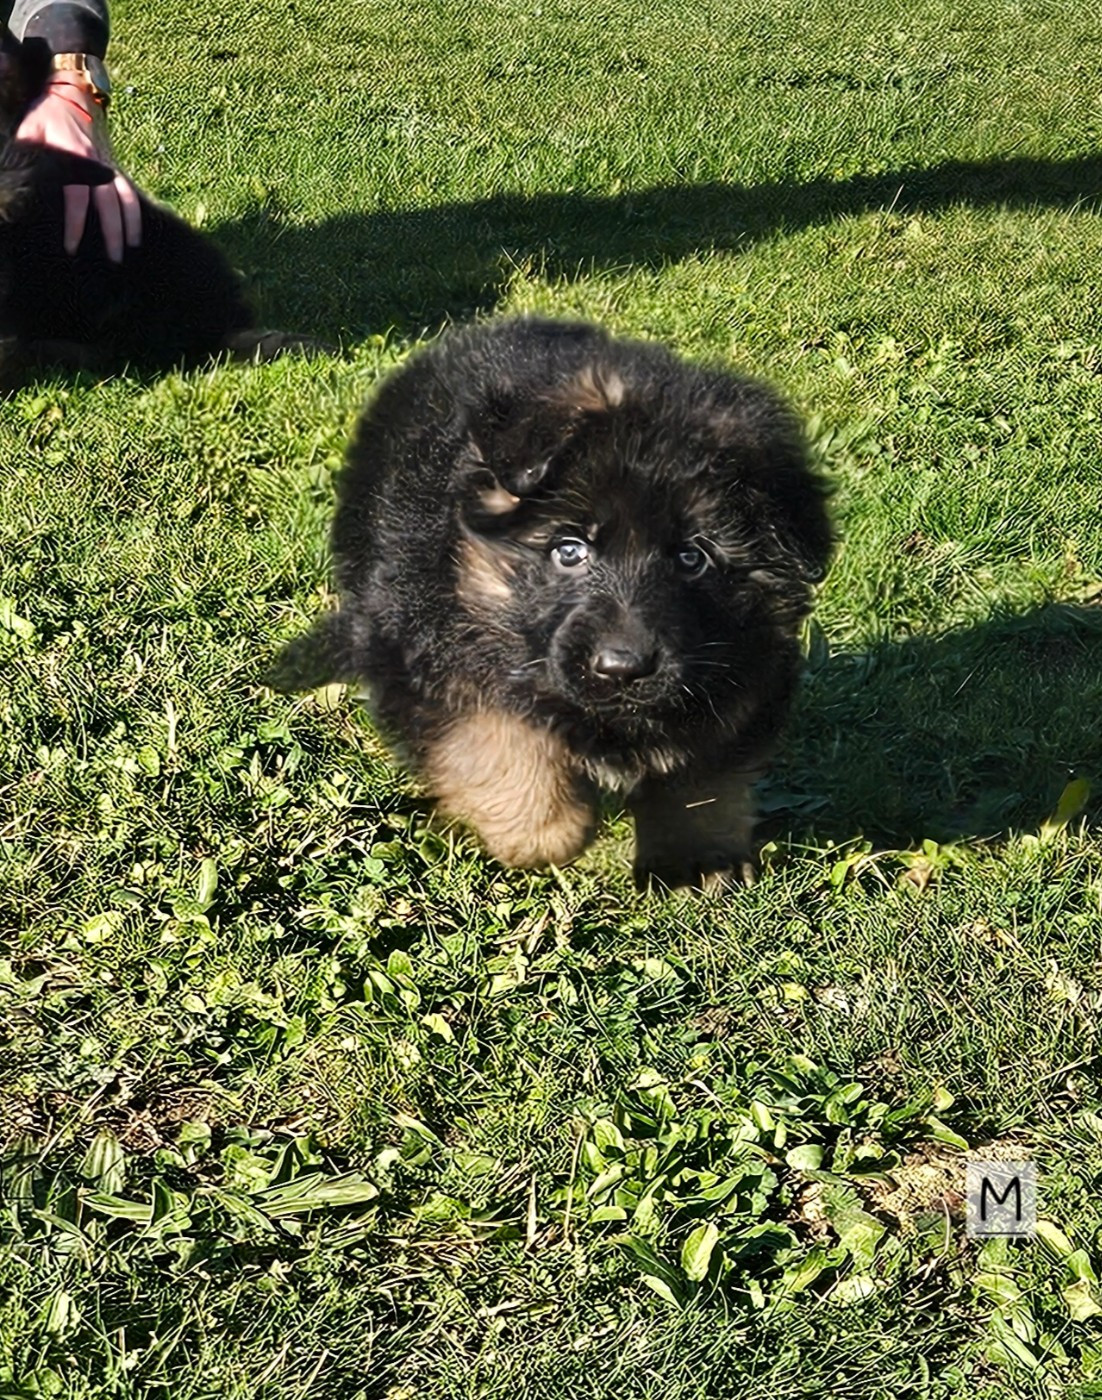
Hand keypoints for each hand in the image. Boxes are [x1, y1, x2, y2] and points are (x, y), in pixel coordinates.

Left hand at [15, 79, 141, 261]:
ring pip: (125, 197)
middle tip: (113, 259)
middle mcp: (96, 161)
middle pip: (109, 202)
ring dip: (130, 224)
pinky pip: (129, 190)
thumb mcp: (29, 132)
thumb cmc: (45, 115)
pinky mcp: (113, 165)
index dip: (75, 222)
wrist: (70, 93)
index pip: (77, 196)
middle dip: (113, 231)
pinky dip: (135, 212)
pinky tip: (136, 231)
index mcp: (74, 155)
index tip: (72, 246)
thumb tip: (21, 184)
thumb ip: (29, 158)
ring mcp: (108, 163)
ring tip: (130, 248)